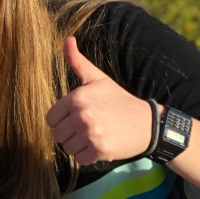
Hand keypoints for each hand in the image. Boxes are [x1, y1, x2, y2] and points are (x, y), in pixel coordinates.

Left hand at [46, 37, 153, 165]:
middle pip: (57, 135)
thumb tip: (67, 39)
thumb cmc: (118, 101)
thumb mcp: (98, 79)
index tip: (78, 117)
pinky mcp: (100, 150)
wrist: (148, 123)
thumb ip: (77, 62)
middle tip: (90, 127)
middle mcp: (82, 115)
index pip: (50, 119)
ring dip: (79, 146)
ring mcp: (91, 134)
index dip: (62, 120)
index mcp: (76, 98)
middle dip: (70, 134)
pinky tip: (102, 145)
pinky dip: (88, 156)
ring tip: (96, 135)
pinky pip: (79, 159)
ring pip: (67, 148)